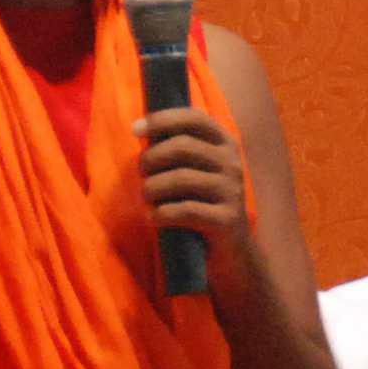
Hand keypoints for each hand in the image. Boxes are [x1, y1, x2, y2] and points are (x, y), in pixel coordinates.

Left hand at [136, 106, 254, 263]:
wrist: (232, 250)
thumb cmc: (203, 203)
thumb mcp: (197, 170)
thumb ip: (177, 149)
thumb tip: (140, 129)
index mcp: (225, 143)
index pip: (194, 118)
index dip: (162, 120)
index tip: (135, 129)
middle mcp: (232, 163)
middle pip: (182, 147)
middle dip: (151, 159)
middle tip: (141, 173)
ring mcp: (232, 191)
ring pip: (180, 179)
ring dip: (152, 188)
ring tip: (146, 198)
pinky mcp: (226, 219)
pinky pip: (184, 210)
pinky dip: (161, 213)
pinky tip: (154, 218)